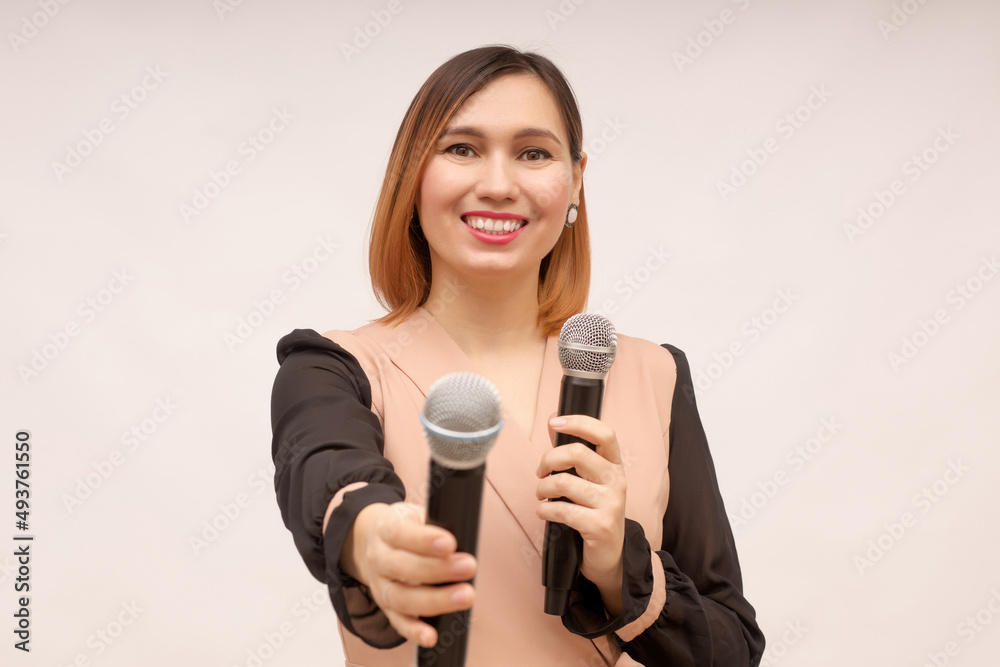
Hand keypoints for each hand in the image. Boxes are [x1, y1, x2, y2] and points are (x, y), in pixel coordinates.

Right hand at [345, 502, 476, 647]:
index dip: (425, 540)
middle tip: (469, 567)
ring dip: (435, 600)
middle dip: (438, 570)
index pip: (402, 534)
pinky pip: (398, 622)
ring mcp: (380, 586)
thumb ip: (435, 524)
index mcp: (386, 529)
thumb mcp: (415, 515)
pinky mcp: (386, 608)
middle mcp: (379, 558)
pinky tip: (432, 635)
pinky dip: (414, 631)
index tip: (450, 543)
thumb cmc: (406, 528)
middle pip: (402, 567)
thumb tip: (464, 538)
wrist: (376, 542)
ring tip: (465, 596)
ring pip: (401, 597)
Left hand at [535, 414, 626, 614]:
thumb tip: (554, 421)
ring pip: (564, 482)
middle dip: (549, 459)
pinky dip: (545, 510)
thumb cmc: (594, 512)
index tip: (555, 422)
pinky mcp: (600, 525)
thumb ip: (572, 453)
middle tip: (540, 472)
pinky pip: (563, 510)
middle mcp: (617, 481)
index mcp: (614, 465)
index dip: (579, 422)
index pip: (604, 434)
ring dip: (543, 488)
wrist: (610, 555)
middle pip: (577, 453)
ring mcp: (611, 504)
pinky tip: (544, 513)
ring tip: (541, 495)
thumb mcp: (589, 481)